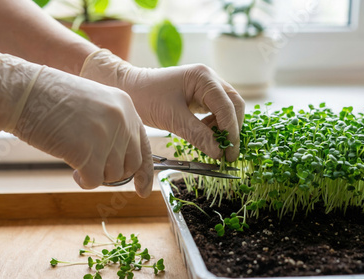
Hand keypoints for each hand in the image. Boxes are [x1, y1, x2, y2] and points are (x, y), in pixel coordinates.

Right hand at [0, 50, 152, 196]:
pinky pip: (94, 181)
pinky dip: (84, 182)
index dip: (144, 172)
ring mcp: (106, 134)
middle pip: (130, 164)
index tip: (143, 191)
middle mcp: (122, 119)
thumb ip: (112, 126)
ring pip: (113, 175)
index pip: (144, 146)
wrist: (22, 91)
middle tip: (92, 167)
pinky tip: (73, 171)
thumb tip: (121, 162)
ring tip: (77, 161)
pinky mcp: (88, 151)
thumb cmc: (51, 99)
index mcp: (126, 106)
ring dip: (96, 175)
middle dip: (113, 173)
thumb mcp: (94, 104)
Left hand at [80, 49, 244, 161]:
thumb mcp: (172, 118)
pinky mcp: (201, 96)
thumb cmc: (146, 98)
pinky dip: (215, 126)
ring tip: (214, 145)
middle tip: (228, 154)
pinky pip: (216, 112)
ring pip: (227, 109)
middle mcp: (209, 79)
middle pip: (234, 105)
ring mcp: (206, 86)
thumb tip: (218, 152)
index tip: (230, 153)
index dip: (231, 131)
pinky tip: (205, 136)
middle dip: (232, 130)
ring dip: (224, 128)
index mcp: (203, 77)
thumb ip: (197, 134)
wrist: (129, 90)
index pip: (227, 106)